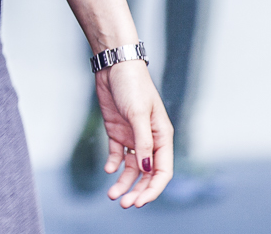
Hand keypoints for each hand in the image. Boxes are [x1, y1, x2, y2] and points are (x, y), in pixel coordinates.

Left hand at [93, 59, 171, 207]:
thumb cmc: (132, 85)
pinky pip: (118, 155)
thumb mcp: (139, 114)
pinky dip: (114, 165)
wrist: (114, 65)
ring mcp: (133, 136)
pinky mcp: (117, 132)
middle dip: (137, 191)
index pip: (162, 171)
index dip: (153, 189)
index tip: (140, 201)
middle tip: (124, 204)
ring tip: (112, 196)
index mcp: (162, 137)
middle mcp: (149, 140)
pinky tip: (108, 170)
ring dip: (124, 183)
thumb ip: (143, 141)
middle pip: (147, 174)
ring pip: (132, 168)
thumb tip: (145, 169)